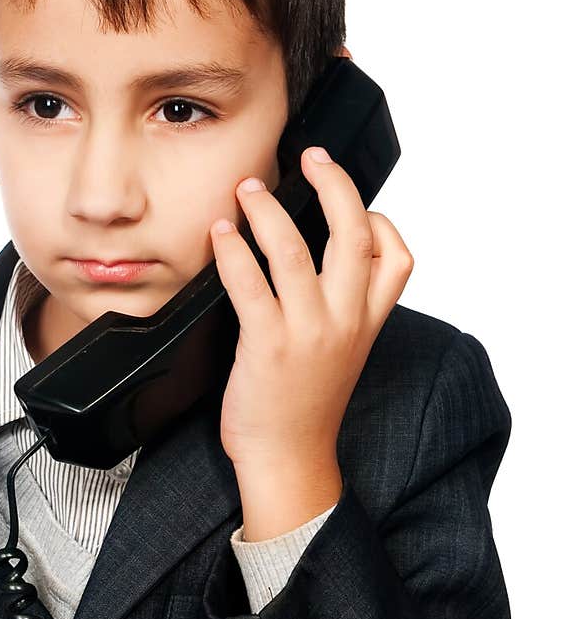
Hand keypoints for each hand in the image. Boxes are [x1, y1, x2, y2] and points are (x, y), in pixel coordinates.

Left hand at [209, 145, 413, 479]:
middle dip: (334, 184)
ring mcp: (309, 332)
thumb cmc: (305, 408)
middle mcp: (345, 321)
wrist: (288, 461)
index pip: (398, 258)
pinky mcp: (268, 346)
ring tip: (248, 188)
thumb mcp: (341, 355)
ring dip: (268, 210)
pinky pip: (251, 284)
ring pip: (296, 251)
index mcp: (367, 323)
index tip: (354, 203)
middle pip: (353, 235)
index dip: (381, 221)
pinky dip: (234, 251)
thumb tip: (313, 265)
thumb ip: (340, 310)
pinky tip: (220, 234)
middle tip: (310, 157)